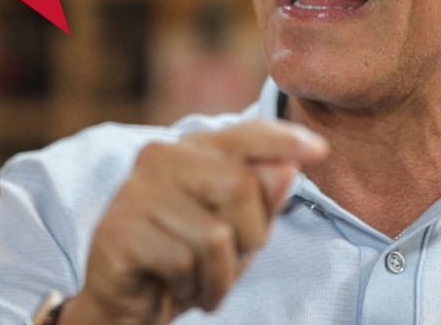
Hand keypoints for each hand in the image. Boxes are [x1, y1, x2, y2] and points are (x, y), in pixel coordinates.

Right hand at [61, 120, 328, 323]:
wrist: (126, 306)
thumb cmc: (186, 261)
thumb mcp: (236, 232)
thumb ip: (261, 199)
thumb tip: (288, 168)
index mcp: (190, 150)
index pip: (244, 135)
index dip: (283, 140)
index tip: (321, 150)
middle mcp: (159, 158)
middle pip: (239, 186)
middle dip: (248, 236)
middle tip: (226, 263)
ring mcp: (135, 192)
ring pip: (215, 233)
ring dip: (219, 274)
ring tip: (198, 280)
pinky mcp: (119, 231)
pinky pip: (184, 261)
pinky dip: (192, 287)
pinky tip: (174, 288)